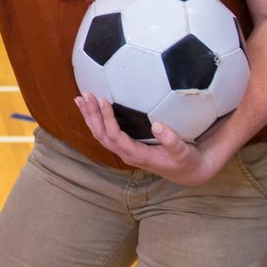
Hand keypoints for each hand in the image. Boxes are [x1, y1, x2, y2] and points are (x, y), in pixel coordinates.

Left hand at [72, 93, 230, 187]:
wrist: (186, 171)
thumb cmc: (185, 160)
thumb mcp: (183, 152)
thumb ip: (172, 140)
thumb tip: (158, 126)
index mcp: (137, 155)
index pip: (115, 136)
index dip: (107, 119)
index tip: (103, 101)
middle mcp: (126, 153)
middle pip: (102, 135)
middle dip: (92, 115)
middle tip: (86, 95)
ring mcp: (124, 151)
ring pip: (100, 134)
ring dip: (90, 117)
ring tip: (80, 99)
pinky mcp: (125, 146)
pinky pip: (105, 133)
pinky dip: (96, 120)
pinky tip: (92, 108)